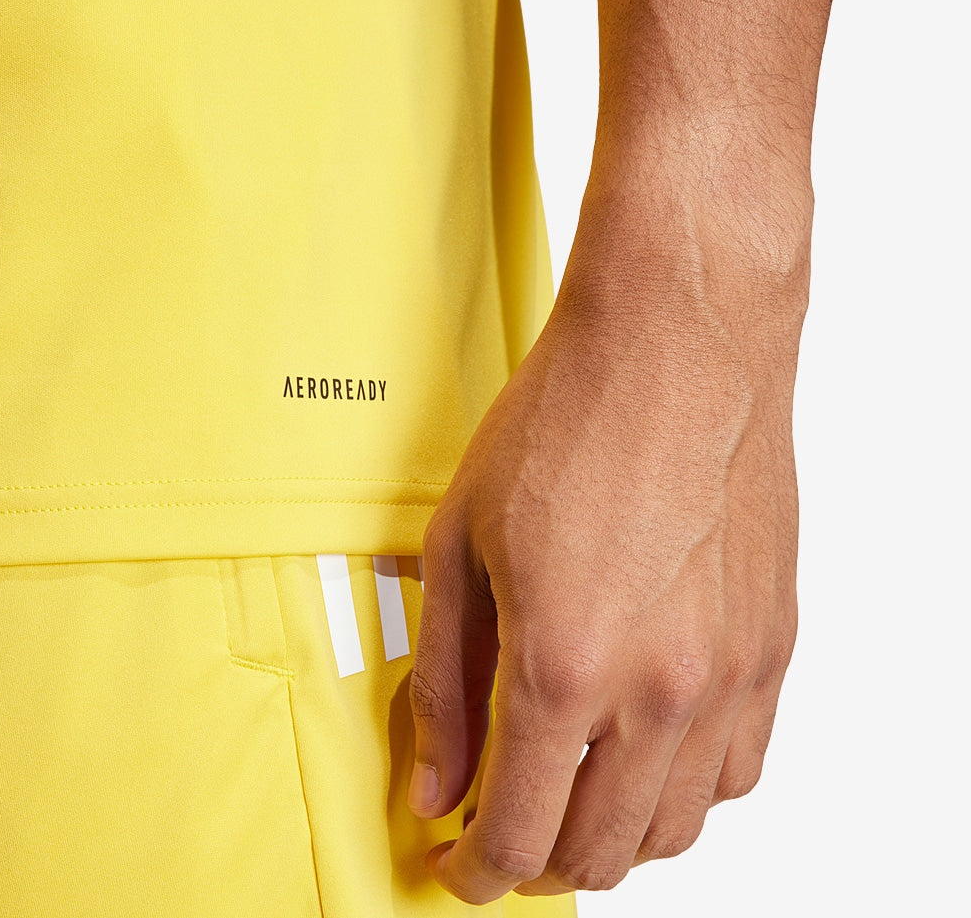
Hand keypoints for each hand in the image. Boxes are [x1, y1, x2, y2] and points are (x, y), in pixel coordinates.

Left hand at [406, 242, 802, 901]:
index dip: (474, 871)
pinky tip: (645, 748)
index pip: (515, 832)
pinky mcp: (772, 646)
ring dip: (611, 834)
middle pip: (599, 851)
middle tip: (500, 827)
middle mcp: (658, 689)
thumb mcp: (461, 545)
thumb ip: (446, 682)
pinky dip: (682, 789)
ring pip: (674, 829)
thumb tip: (436, 780)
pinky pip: (737, 770)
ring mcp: (728, 673)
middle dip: (535, 860)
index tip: (457, 866)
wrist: (674, 343)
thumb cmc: (565, 421)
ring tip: (569, 790)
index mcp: (562, 665)